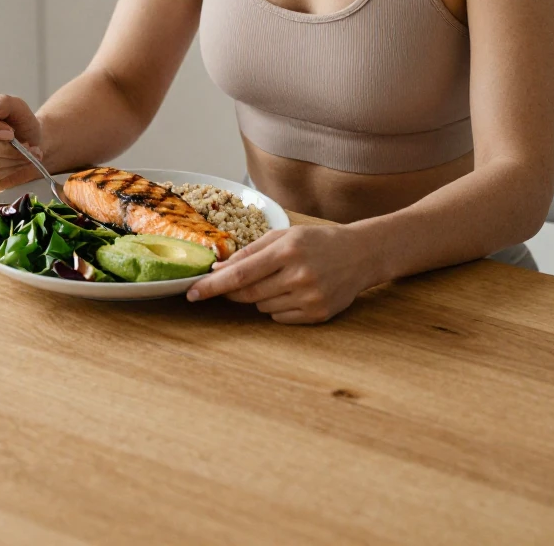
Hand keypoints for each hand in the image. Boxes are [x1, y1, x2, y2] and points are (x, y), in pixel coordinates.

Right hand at [0, 94, 43, 190]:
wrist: (28, 141)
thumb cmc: (19, 121)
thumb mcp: (17, 107)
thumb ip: (3, 103)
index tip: (11, 132)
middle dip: (5, 147)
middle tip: (26, 145)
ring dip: (11, 159)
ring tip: (27, 153)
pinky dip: (8, 170)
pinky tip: (19, 162)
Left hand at [187, 223, 370, 324]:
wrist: (361, 254)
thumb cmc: (318, 241)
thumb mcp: (285, 236)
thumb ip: (251, 251)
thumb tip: (218, 269)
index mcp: (288, 249)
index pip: (241, 272)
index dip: (213, 285)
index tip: (192, 292)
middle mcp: (299, 275)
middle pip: (248, 293)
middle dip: (231, 292)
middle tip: (225, 286)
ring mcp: (310, 297)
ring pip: (262, 307)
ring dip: (258, 296)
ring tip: (278, 279)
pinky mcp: (318, 314)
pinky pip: (280, 317)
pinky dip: (276, 306)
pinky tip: (292, 291)